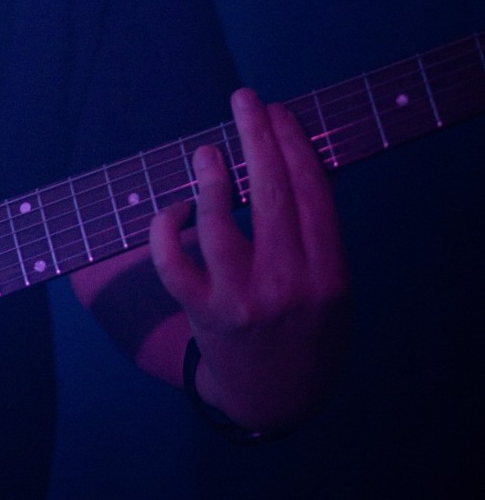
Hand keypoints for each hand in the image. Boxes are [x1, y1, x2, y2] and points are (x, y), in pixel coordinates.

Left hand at [149, 88, 350, 431]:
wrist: (280, 400)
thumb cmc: (308, 325)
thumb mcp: (334, 284)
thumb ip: (319, 227)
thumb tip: (301, 152)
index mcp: (329, 275)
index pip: (313, 193)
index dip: (294, 145)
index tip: (279, 112)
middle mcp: (289, 287)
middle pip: (272, 198)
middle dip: (257, 139)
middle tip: (244, 99)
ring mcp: (243, 302)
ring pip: (219, 228)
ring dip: (211, 181)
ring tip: (207, 151)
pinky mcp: (203, 315)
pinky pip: (174, 265)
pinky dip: (166, 231)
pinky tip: (174, 209)